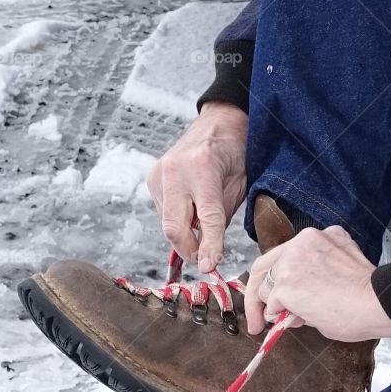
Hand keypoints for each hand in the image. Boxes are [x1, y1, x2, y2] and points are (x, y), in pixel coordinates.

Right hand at [147, 102, 247, 272]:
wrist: (219, 124)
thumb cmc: (234, 155)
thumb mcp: (237, 189)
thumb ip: (220, 221)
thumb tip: (208, 256)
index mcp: (202, 168)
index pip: (207, 219)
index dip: (209, 248)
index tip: (209, 267)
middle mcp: (175, 170)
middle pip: (174, 228)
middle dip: (189, 250)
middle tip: (204, 260)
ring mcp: (159, 173)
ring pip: (168, 224)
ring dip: (185, 234)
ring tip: (201, 225)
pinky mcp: (152, 178)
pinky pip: (164, 213)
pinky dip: (178, 220)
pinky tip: (191, 210)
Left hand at [244, 225, 390, 341]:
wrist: (376, 304)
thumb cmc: (367, 297)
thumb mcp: (339, 272)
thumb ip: (313, 278)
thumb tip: (294, 303)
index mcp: (319, 237)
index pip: (283, 255)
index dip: (273, 278)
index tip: (273, 297)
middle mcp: (303, 242)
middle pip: (264, 266)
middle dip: (257, 296)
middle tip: (258, 320)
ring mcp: (292, 261)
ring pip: (267, 287)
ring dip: (276, 308)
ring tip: (297, 319)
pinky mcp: (286, 283)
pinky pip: (272, 304)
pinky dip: (280, 317)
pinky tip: (301, 319)